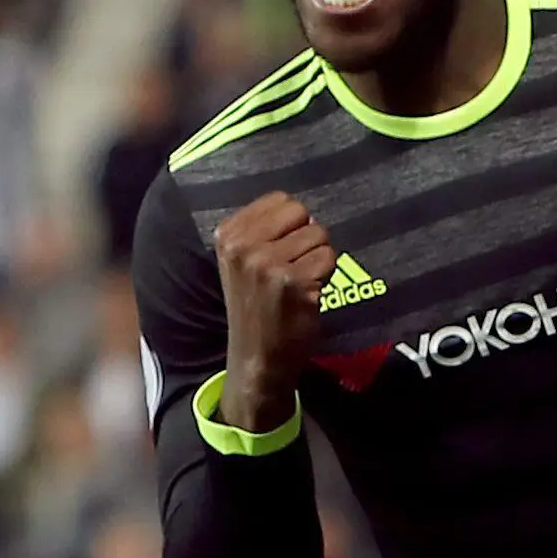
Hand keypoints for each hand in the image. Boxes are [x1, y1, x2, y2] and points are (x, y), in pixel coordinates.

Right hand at [212, 191, 336, 431]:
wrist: (257, 358)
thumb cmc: (255, 307)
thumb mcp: (242, 261)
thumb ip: (263, 230)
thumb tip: (303, 211)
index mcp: (228, 234)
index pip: (280, 199)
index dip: (291, 223)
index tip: (283, 250)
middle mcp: (243, 246)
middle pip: (301, 212)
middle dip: (307, 236)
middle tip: (296, 266)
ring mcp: (268, 264)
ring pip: (319, 235)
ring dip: (318, 258)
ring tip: (300, 283)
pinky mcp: (294, 282)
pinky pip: (328, 259)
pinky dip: (326, 276)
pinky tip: (309, 294)